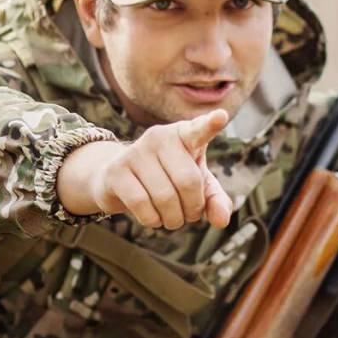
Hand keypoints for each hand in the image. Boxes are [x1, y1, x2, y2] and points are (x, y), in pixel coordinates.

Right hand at [57, 109, 231, 229]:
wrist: (119, 180)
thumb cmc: (167, 179)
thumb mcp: (196, 186)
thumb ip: (214, 199)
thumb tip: (221, 220)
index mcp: (184, 134)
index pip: (199, 129)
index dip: (210, 124)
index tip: (221, 117)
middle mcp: (159, 136)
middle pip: (188, 181)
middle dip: (193, 209)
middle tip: (190, 215)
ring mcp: (135, 151)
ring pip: (165, 197)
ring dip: (173, 219)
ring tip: (172, 218)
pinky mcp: (116, 170)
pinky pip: (142, 204)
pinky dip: (153, 220)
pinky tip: (154, 218)